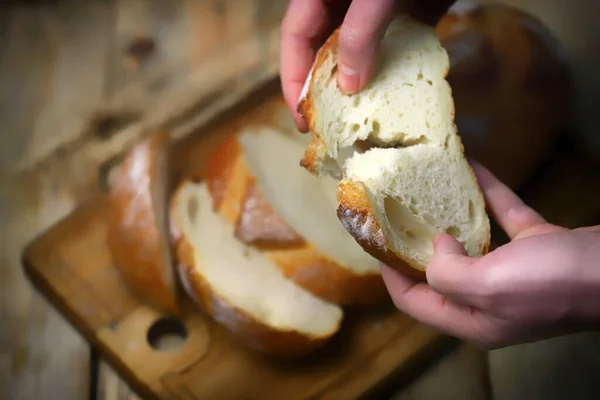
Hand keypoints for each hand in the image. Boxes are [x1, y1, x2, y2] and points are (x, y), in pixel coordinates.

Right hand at [279, 0, 455, 131]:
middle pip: (322, 50)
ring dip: (359, 86)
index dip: (294, 80)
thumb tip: (348, 86)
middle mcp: (345, 2)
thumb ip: (361, 32)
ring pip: (358, 53)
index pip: (295, 38)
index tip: (302, 121)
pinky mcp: (410, 13)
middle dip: (323, 89)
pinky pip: (395, 47)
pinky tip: (398, 98)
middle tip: (329, 130)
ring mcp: (378, 9)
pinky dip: (394, 71)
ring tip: (361, 124)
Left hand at [382, 161, 599, 349]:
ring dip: (451, 215)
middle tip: (395, 209)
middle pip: (439, 271)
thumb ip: (447, 274)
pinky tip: (472, 168)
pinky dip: (488, 195)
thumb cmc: (551, 285)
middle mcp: (488, 299)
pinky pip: (503, 218)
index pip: (414, 302)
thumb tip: (433, 248)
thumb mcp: (488, 286)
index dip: (389, 272)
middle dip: (417, 240)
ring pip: (471, 241)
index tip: (374, 238)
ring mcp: (515, 273)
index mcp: (471, 320)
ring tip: (424, 187)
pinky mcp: (537, 247)